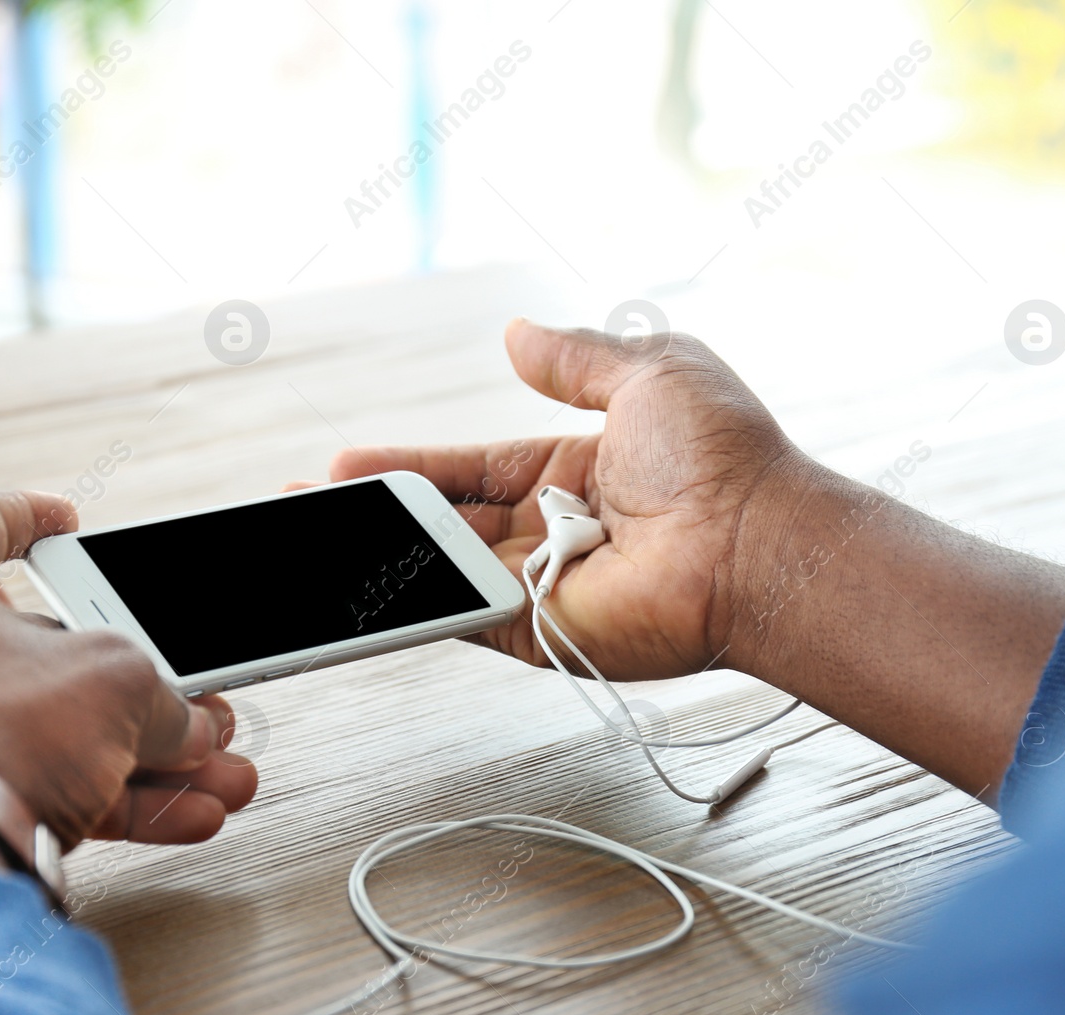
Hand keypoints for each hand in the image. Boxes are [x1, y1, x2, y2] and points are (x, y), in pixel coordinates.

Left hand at [0, 490, 257, 850]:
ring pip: (53, 731)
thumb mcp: (117, 682)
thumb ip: (162, 693)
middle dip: (140, 682)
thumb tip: (187, 728)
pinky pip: (37, 786)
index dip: (32, 516)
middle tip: (195, 698)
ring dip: (147, 756)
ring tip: (217, 775)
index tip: (68, 521)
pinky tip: (186, 816)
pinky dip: (113, 799)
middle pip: (44, 651)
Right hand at [325, 319, 805, 680]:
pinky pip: (459, 614)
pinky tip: (354, 583)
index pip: (472, 469)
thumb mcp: (647, 372)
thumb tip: (517, 333)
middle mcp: (554, 530)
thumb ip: (575, 357)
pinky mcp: (540, 632)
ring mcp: (544, 585)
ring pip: (441, 568)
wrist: (756, 538)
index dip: (411, 467)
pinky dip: (406, 601)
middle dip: (374, 512)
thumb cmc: (724, 456)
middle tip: (307, 505)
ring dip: (377, 553)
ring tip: (308, 535)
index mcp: (574, 469)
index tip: (350, 463)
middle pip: (445, 522)